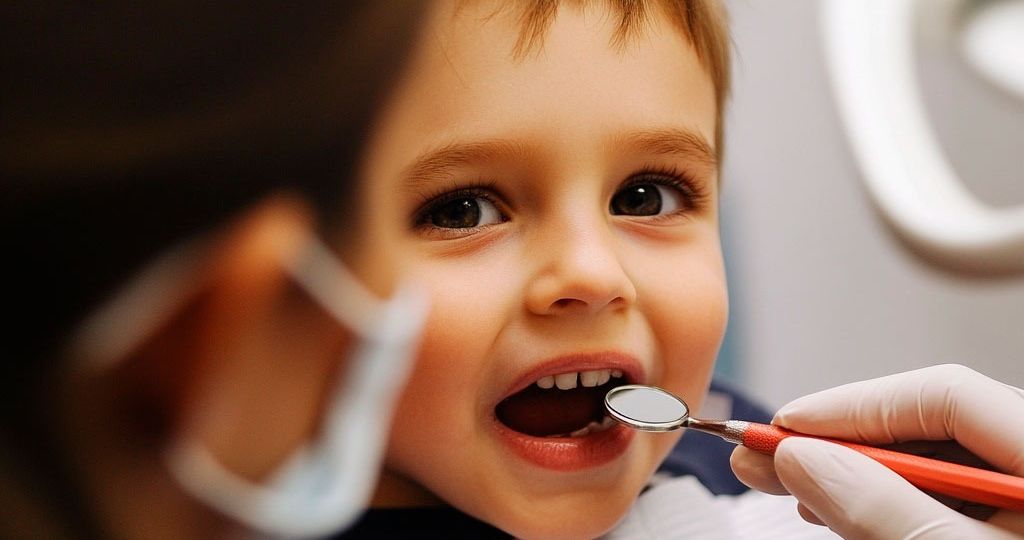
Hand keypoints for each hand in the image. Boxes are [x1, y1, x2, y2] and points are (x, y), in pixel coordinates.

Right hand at [731, 364, 1023, 538]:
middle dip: (839, 442)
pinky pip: (941, 492)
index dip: (852, 406)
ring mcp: (1022, 490)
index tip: (784, 428)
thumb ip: (880, 508)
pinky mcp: (1008, 520)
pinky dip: (885, 499)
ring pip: (930, 458)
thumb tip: (801, 458)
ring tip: (791, 488)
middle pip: (930, 422)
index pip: (942, 393)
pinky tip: (844, 507)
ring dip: (853, 473)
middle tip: (761, 457)